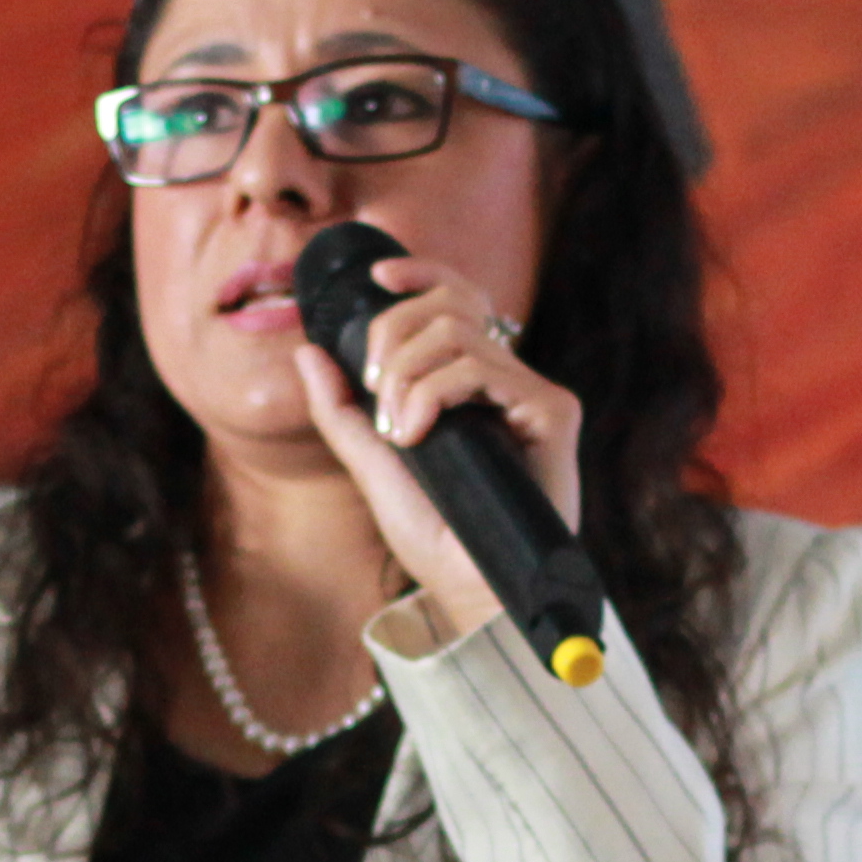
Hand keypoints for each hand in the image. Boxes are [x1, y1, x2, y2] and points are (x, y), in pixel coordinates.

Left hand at [289, 250, 580, 650]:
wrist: (471, 588)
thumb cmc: (433, 537)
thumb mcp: (371, 464)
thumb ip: (340, 411)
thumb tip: (308, 350)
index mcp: (471, 383)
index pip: (455, 298)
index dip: (420, 274)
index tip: (377, 280)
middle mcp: (505, 380)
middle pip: (450, 301)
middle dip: (392, 335)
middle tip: (376, 395)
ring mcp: (531, 393)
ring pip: (457, 331)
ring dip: (407, 375)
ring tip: (397, 430)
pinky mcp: (553, 410)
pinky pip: (481, 366)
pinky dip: (434, 392)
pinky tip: (417, 434)